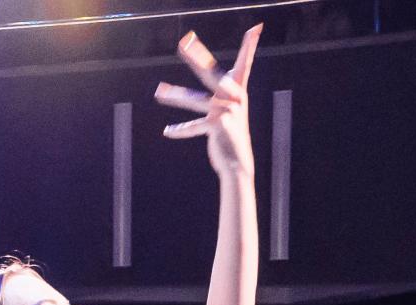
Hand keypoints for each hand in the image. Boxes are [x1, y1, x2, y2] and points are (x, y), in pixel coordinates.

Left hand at [156, 24, 260, 177]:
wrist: (238, 165)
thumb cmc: (230, 137)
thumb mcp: (229, 113)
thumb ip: (221, 97)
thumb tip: (216, 85)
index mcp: (240, 92)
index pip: (246, 64)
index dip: (250, 46)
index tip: (256, 29)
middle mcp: (235, 99)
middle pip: (213, 74)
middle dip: (198, 57)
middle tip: (184, 43)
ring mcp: (226, 111)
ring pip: (195, 100)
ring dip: (176, 96)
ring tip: (159, 91)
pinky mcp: (216, 125)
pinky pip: (193, 126)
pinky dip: (181, 130)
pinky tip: (167, 132)